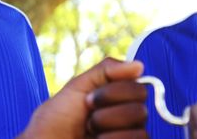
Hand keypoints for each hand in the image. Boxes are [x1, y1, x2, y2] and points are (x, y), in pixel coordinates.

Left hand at [18, 58, 147, 138]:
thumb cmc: (55, 121)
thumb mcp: (77, 88)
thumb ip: (106, 71)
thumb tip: (138, 65)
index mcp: (115, 98)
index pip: (138, 85)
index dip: (115, 90)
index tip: (89, 98)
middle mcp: (124, 116)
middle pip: (141, 102)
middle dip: (110, 107)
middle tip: (89, 116)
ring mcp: (126, 133)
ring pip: (141, 120)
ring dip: (109, 123)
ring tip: (91, 132)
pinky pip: (141, 138)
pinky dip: (115, 138)